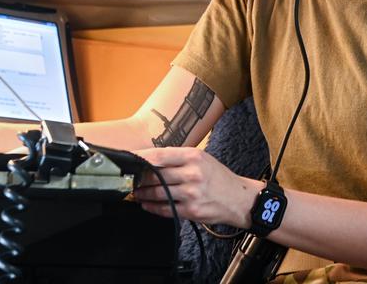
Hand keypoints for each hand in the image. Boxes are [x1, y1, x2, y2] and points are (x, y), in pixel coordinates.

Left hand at [133, 147, 260, 226]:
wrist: (238, 198)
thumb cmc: (218, 177)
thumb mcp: (201, 158)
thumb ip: (177, 158)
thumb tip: (150, 160)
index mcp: (193, 156)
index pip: (159, 155)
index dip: (140, 158)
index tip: (128, 159)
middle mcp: (192, 173)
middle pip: (155, 175)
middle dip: (138, 178)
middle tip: (130, 179)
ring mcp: (191, 193)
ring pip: (157, 193)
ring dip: (143, 194)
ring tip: (136, 192)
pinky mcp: (191, 210)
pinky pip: (165, 209)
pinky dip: (152, 207)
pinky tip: (147, 204)